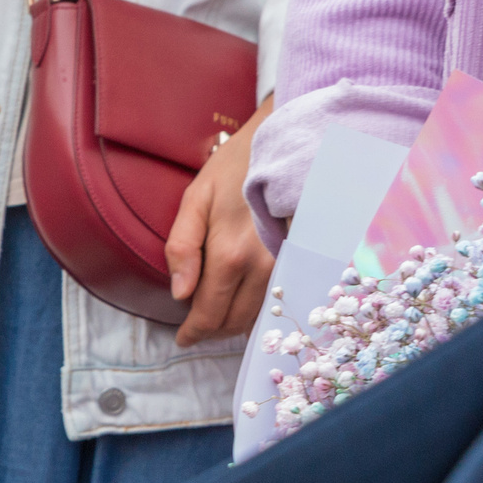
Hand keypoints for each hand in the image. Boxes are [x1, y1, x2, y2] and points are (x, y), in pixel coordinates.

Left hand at [164, 94, 273, 346]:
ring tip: (217, 315)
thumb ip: (181, 248)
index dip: (193, 333)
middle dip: (211, 330)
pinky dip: (259, 309)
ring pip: (258, 316)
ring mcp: (287, 265)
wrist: (287, 142)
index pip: (208, 314)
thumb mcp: (195, 199)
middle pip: (233, 322)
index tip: (183, 340)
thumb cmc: (235, 167)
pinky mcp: (302, 260)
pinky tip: (246, 303)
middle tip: (196, 327)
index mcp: (230, 255)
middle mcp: (263, 267)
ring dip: (235, 323)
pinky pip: (279, 299)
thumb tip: (179, 294)